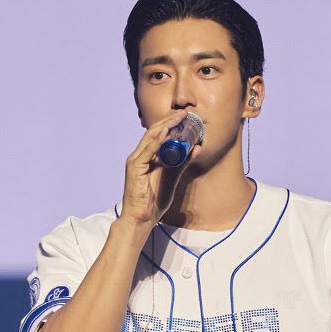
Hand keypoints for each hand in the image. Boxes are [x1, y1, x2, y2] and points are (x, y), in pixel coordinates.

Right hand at [119, 110, 202, 228]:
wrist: (142, 218)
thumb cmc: (154, 201)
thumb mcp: (173, 178)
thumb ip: (183, 163)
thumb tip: (196, 148)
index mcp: (147, 157)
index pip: (159, 134)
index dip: (172, 124)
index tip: (186, 117)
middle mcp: (140, 155)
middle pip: (154, 132)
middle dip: (170, 120)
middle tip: (185, 113)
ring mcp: (136, 160)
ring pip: (151, 138)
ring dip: (165, 126)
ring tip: (179, 118)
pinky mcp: (134, 168)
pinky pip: (147, 151)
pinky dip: (157, 141)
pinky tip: (166, 132)